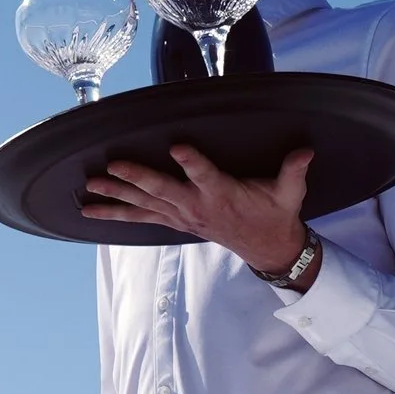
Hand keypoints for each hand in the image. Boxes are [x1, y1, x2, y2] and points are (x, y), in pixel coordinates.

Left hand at [81, 140, 316, 278]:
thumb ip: (293, 171)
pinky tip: (92, 210)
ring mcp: (182, 216)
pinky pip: (140, 217)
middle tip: (111, 165)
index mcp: (223, 194)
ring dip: (116, 195)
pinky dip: (116, 213)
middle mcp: (197, 207)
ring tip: (89, 187)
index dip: (193, 162)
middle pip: (162, 190)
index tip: (178, 146)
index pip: (206, 175)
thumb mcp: (289, 193)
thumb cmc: (274, 213)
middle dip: (136, 177)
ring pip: (144, 204)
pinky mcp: (175, 221)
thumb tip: (305, 150)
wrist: (266, 247)